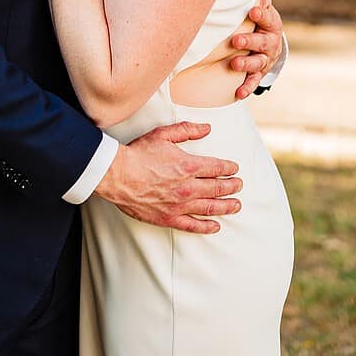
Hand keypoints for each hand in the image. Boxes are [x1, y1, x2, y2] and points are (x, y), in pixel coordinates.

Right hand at [97, 123, 242, 231]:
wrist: (116, 175)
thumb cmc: (137, 154)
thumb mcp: (163, 135)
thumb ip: (187, 130)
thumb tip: (207, 128)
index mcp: (188, 166)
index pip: (218, 168)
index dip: (229, 168)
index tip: (234, 169)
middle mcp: (188, 187)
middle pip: (219, 188)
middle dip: (233, 186)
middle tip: (239, 185)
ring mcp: (179, 205)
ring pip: (211, 207)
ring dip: (227, 206)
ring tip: (236, 205)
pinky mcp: (169, 218)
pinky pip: (193, 225)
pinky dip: (207, 227)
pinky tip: (216, 226)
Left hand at [227, 0, 283, 98]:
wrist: (271, 45)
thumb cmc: (262, 19)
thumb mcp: (264, 1)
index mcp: (272, 23)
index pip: (268, 17)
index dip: (261, 14)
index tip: (253, 10)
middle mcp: (270, 42)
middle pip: (262, 43)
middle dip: (249, 42)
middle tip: (235, 41)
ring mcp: (265, 59)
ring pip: (258, 63)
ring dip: (246, 64)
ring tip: (234, 64)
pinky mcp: (259, 73)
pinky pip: (254, 81)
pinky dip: (247, 87)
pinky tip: (238, 93)